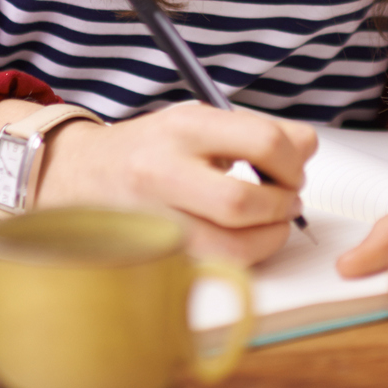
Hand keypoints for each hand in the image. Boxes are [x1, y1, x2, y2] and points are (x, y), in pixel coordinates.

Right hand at [0, 99, 317, 265]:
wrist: (78, 174)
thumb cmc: (150, 148)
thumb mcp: (198, 120)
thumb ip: (258, 130)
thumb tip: (308, 148)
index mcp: (183, 126)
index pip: (263, 142)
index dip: (294, 162)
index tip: (294, 169)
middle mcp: (163, 169)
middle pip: (245, 202)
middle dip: (282, 206)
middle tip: (287, 200)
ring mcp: (154, 216)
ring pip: (231, 248)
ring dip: (268, 240)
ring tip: (269, 223)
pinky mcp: (152, 253)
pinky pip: (212, 266)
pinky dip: (241, 258)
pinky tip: (241, 240)